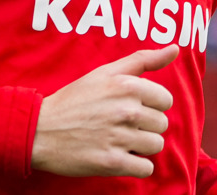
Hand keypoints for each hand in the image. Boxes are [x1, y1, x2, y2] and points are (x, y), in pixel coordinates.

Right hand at [30, 44, 178, 177]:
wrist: (40, 130)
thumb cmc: (74, 99)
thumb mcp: (105, 72)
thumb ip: (143, 60)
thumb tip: (176, 48)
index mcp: (126, 85)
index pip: (165, 99)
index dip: (150, 104)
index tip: (130, 106)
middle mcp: (126, 110)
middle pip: (161, 124)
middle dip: (145, 125)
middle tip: (120, 123)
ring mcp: (120, 138)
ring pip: (156, 146)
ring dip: (141, 145)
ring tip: (119, 139)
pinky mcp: (112, 163)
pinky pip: (146, 168)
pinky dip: (135, 165)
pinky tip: (119, 155)